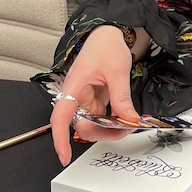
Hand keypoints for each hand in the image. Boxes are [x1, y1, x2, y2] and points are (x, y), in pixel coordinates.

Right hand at [49, 25, 140, 165]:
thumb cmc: (105, 46)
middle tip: (128, 128)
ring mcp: (84, 100)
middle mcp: (75, 97)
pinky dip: (114, 121)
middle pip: (83, 127)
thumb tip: (128, 120)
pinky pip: (101, 118)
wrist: (107, 34)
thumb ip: (121, 98)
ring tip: (131, 122)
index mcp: (73, 87)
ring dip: (111, 129)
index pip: (60, 119)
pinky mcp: (94, 101)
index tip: (64, 156)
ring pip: (94, 125)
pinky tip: (126, 118)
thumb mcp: (117, 71)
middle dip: (105, 133)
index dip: (60, 140)